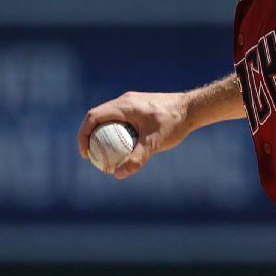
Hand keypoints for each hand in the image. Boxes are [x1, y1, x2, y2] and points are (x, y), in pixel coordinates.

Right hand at [76, 91, 192, 178]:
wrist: (192, 108)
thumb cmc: (174, 123)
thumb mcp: (154, 143)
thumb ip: (136, 158)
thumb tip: (117, 174)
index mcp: (124, 105)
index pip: (93, 117)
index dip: (83, 134)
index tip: (85, 154)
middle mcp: (124, 101)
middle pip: (97, 117)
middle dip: (89, 136)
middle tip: (91, 156)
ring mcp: (131, 102)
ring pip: (108, 117)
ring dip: (101, 134)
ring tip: (103, 155)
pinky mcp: (138, 106)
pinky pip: (119, 119)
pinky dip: (114, 132)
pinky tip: (123, 148)